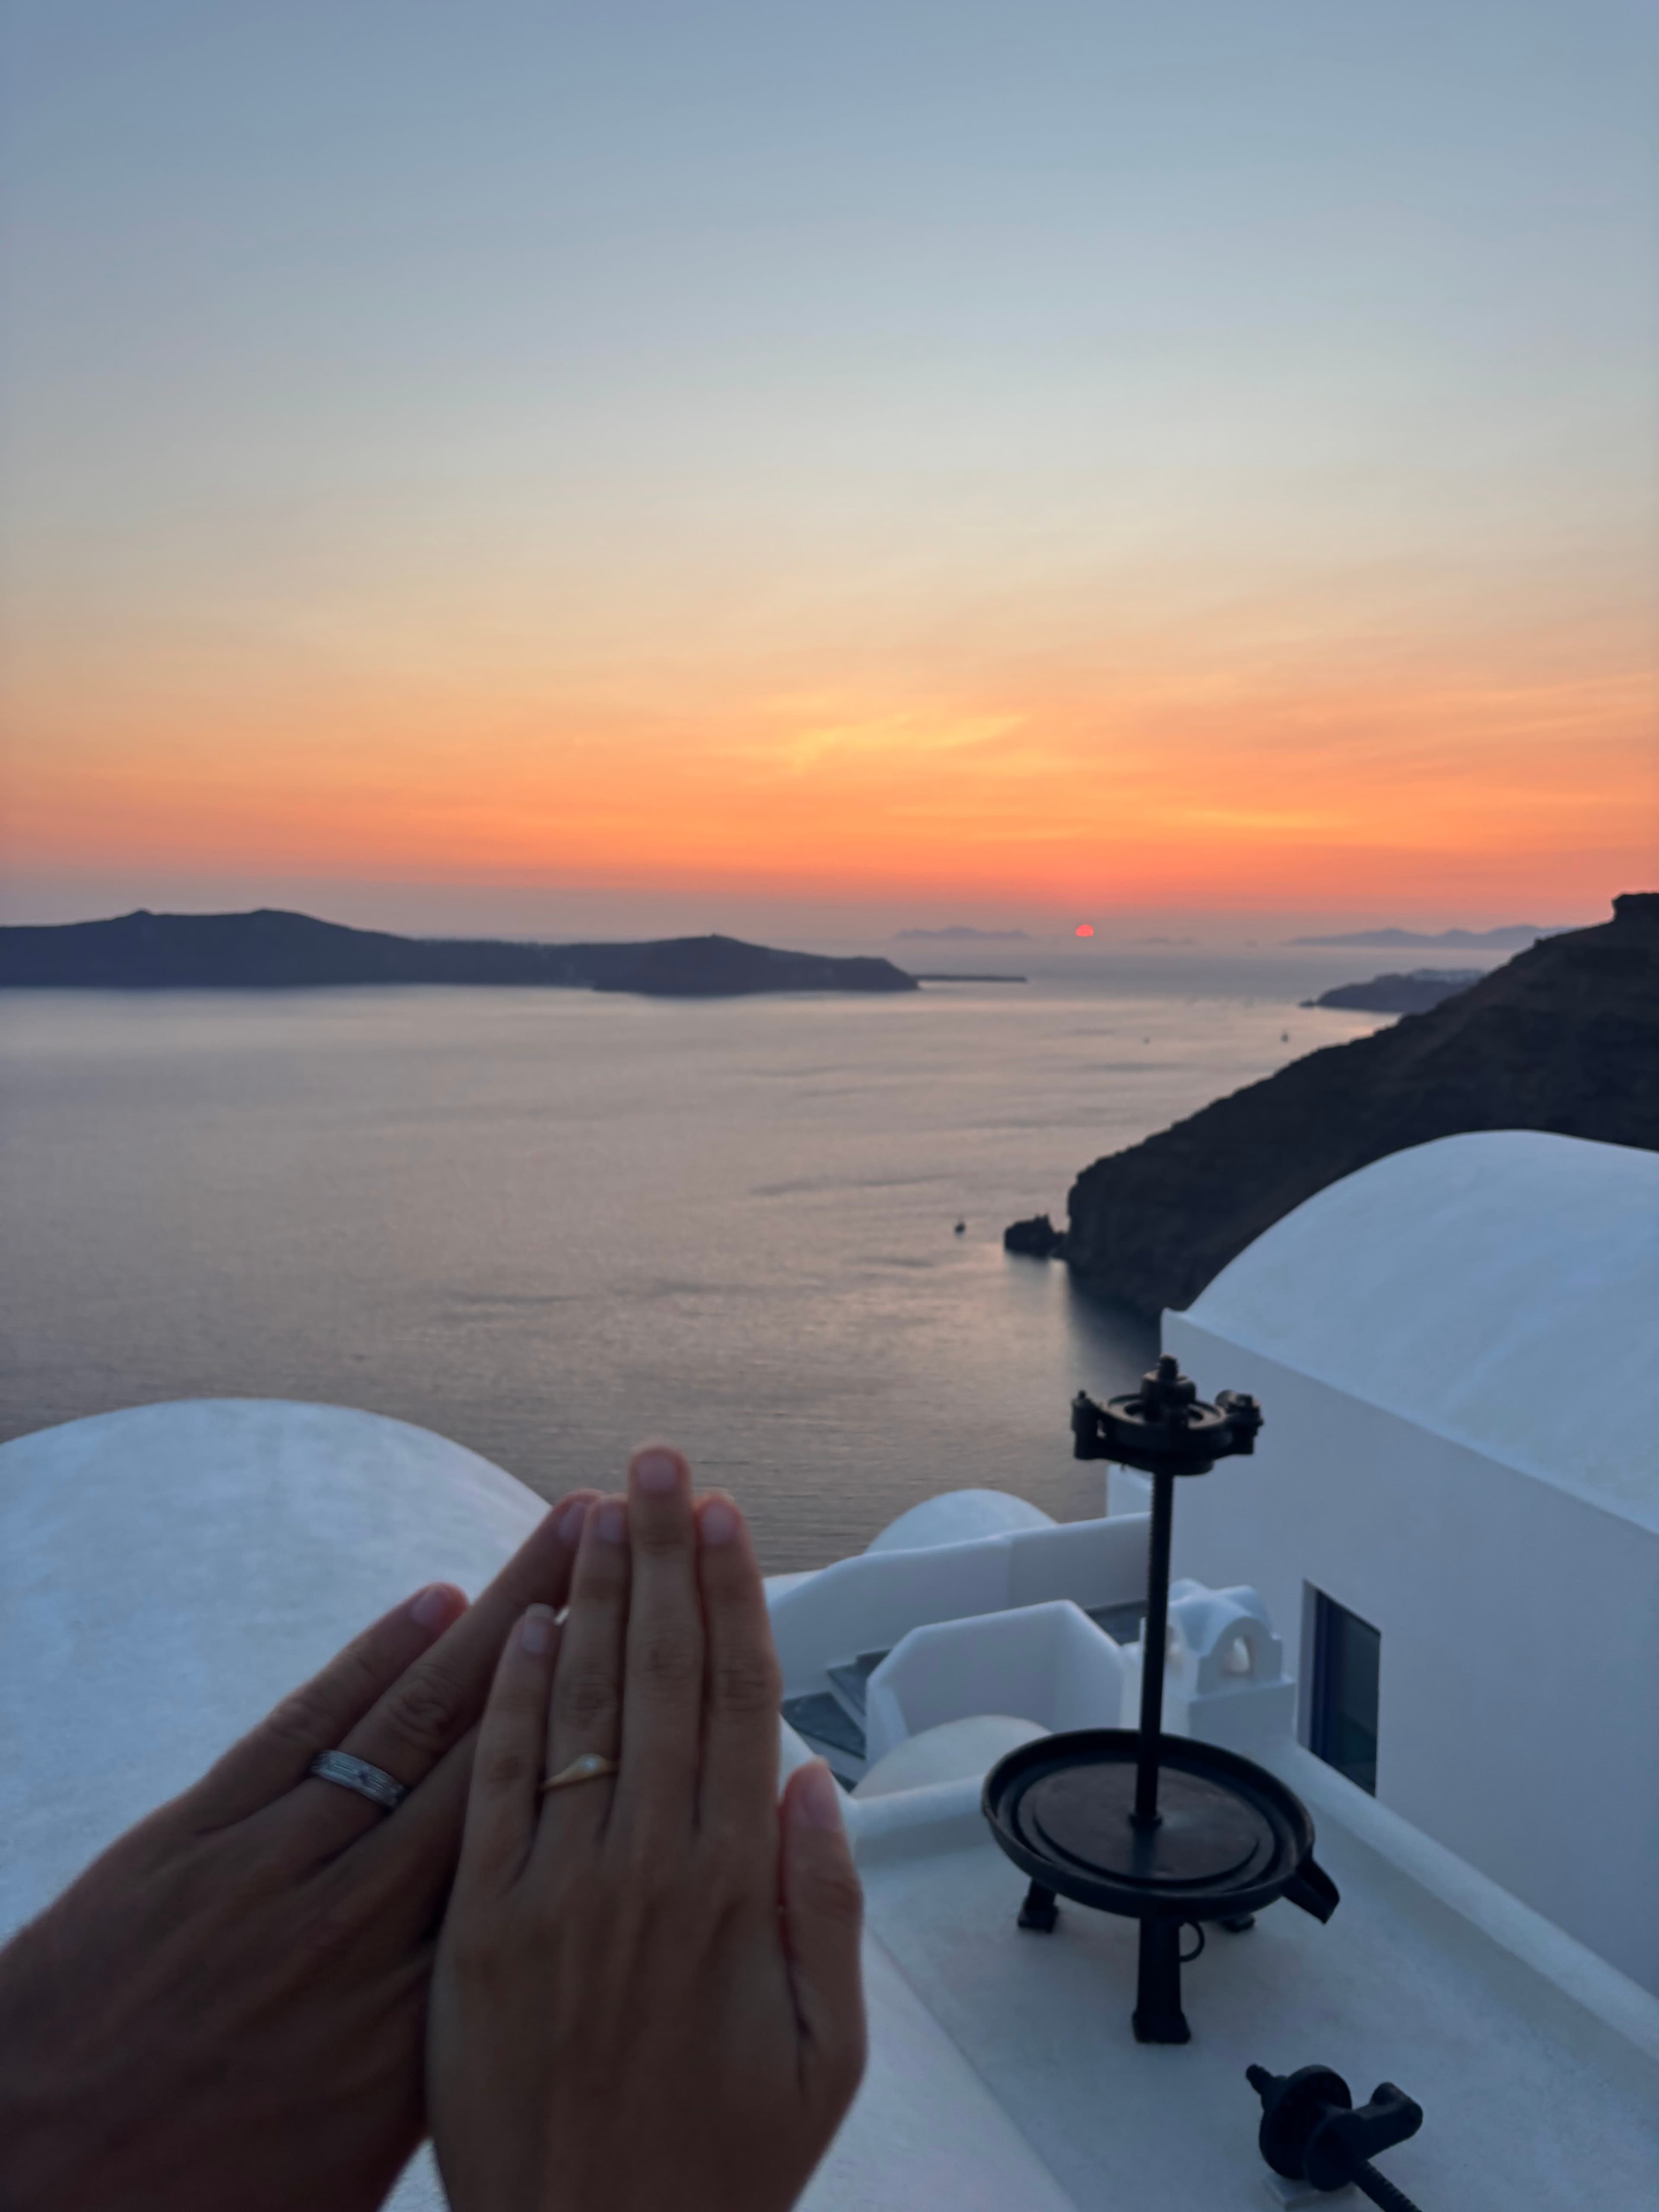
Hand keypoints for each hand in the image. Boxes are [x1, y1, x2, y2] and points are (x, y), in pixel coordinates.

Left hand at [0, 1488, 598, 2211]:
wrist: (27, 2189)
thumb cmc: (200, 2197)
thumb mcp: (355, 2157)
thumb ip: (445, 2051)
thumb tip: (526, 1976)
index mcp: (416, 2012)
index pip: (541, 1851)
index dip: (618, 1748)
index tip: (680, 1667)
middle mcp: (360, 1926)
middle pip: (504, 1753)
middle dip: (588, 1640)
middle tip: (650, 1542)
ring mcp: (271, 1869)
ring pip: (413, 1721)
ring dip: (502, 1617)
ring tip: (572, 1532)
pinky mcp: (190, 1839)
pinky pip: (304, 1730)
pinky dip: (371, 1661)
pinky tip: (433, 1604)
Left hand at [429, 1445, 865, 2211]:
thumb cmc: (715, 2166)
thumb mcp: (826, 2057)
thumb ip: (822, 1908)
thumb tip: (808, 1778)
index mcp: (731, 1887)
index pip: (736, 1699)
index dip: (733, 1594)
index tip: (723, 1514)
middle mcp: (644, 1866)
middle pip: (662, 1675)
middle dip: (663, 1557)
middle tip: (659, 1464)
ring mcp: (555, 1890)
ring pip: (584, 1707)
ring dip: (595, 1598)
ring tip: (599, 1507)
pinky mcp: (477, 1927)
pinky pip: (496, 1788)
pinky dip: (516, 1700)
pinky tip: (529, 1625)